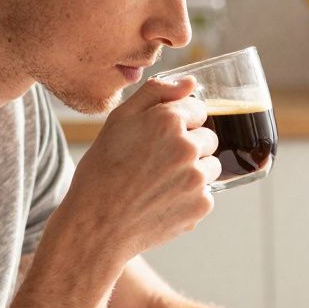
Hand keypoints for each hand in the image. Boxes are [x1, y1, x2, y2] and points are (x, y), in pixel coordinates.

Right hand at [60, 77, 219, 261]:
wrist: (96, 225)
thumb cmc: (103, 170)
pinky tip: (163, 202)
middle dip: (189, 146)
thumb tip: (190, 82)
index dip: (179, 123)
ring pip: (211, 165)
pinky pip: (207, 193)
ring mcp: (198, 177)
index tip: (159, 139)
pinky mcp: (202, 204)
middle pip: (208, 137)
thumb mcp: (119, 120)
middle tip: (157, 164)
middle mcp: (188, 146)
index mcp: (168, 120)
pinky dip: (191, 198)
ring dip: (194, 171)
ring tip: (160, 183)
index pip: (198, 110)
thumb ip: (157, 93)